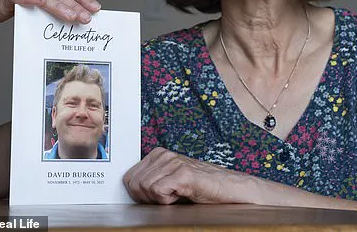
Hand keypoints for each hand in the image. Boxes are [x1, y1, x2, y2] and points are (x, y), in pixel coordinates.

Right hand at [0, 0, 100, 32]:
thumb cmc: (3, 1)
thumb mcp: (29, 0)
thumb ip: (45, 3)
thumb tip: (67, 15)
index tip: (95, 7)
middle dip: (78, 4)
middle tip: (90, 16)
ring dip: (66, 7)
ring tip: (78, 17)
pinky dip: (45, 4)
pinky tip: (56, 10)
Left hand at [123, 147, 251, 204]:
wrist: (228, 189)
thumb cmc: (200, 188)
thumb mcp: (170, 182)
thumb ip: (152, 181)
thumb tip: (131, 191)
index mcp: (158, 155)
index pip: (129, 177)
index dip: (137, 194)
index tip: (153, 198)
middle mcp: (164, 155)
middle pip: (134, 183)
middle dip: (146, 198)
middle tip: (167, 198)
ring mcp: (173, 162)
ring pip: (144, 187)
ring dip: (159, 199)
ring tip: (177, 195)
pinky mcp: (183, 173)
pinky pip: (158, 191)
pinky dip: (167, 200)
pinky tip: (181, 195)